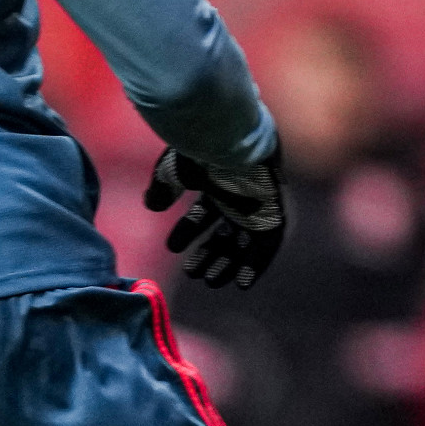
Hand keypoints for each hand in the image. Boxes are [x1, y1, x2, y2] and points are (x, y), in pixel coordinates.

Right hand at [145, 142, 285, 289]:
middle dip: (210, 252)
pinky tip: (242, 284)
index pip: (205, 210)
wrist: (230, 141)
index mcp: (218, 180)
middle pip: (226, 229)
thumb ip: (163, 188)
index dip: (189, 230)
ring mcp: (257, 203)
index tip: (173, 248)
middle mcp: (239, 192)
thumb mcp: (173, 171)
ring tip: (211, 281)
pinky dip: (257, 264)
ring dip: (230, 262)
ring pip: (245, 240)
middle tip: (193, 273)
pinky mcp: (272, 212)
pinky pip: (268, 244)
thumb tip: (151, 204)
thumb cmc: (200, 152)